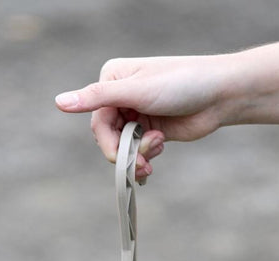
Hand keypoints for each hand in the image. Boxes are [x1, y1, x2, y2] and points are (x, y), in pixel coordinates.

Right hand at [55, 55, 233, 182]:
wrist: (220, 96)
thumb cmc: (182, 83)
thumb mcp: (137, 91)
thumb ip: (97, 98)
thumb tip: (58, 102)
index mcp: (113, 80)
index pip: (97, 121)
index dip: (108, 143)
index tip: (124, 153)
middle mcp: (121, 97)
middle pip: (108, 138)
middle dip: (127, 152)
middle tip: (147, 160)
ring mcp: (137, 116)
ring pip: (123, 149)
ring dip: (139, 157)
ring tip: (158, 149)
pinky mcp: (151, 132)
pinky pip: (137, 155)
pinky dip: (145, 162)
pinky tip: (156, 160)